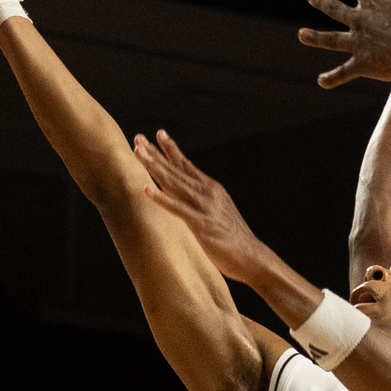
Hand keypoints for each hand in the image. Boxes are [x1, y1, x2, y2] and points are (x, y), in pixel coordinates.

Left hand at [132, 130, 273, 283]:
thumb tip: (188, 196)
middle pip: (176, 169)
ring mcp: (203, 206)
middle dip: (156, 153)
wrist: (251, 256)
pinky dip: (161, 198)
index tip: (159, 134)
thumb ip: (203, 201)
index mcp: (211, 188)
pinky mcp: (200, 223)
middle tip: (139, 138)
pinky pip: (176, 208)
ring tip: (138, 153)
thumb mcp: (218, 212)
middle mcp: (207, 192)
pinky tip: (146, 189)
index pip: (187, 165)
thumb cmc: (233, 238)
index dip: (171, 149)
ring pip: (173, 182)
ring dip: (154, 166)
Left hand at [298, 0, 390, 88]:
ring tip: (301, 35)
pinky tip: (321, 81)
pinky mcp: (362, 64)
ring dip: (316, 37)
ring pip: (332, 40)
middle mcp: (359, 22)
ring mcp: (358, 44)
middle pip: (336, 9)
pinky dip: (333, 77)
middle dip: (323, 2)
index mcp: (372, 2)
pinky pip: (344, 71)